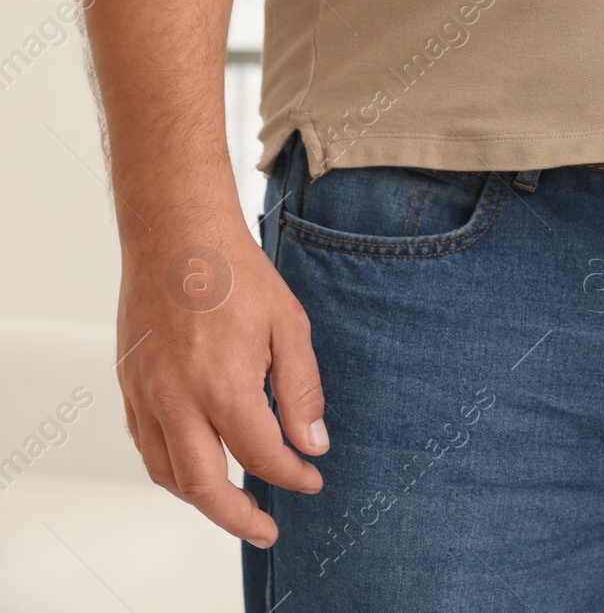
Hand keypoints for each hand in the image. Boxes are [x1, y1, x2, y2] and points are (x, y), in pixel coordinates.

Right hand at [117, 220, 326, 546]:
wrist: (176, 235)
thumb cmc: (236, 274)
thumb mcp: (290, 327)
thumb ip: (302, 391)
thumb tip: (313, 443)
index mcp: (223, 385)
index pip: (262, 456)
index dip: (293, 475)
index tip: (313, 478)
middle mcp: (176, 398)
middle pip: (204, 485)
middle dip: (239, 517)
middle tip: (267, 530)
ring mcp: (146, 394)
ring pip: (167, 473)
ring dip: (202, 499)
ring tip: (235, 506)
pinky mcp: (129, 385)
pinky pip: (146, 446)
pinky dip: (172, 469)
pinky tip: (198, 466)